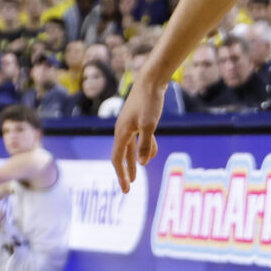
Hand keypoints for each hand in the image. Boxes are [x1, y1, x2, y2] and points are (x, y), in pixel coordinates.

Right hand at [111, 77, 166, 192]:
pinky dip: (144, 147)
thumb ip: (146, 145)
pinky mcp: (137, 120)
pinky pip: (138, 139)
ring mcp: (129, 124)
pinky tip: (152, 154)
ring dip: (134, 161)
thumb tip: (142, 164)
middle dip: (125, 172)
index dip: (121, 175)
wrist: (151, 81)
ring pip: (131, 148)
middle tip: (128, 187)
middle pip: (122, 156)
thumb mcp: (150, 126)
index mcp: (121, 133)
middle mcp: (122, 130)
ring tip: (137, 175)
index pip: (118, 159)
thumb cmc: (149, 102)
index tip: (126, 189)